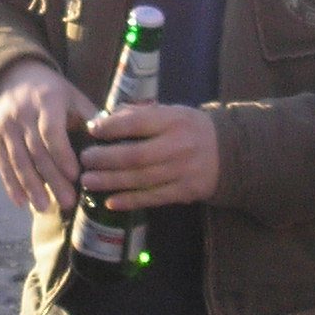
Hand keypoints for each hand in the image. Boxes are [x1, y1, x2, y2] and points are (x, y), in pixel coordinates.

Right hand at [0, 59, 98, 213]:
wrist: (14, 78)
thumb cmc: (54, 94)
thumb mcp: (73, 97)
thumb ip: (90, 119)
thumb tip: (114, 144)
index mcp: (46, 100)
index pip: (51, 130)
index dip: (62, 154)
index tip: (76, 176)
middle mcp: (22, 112)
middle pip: (36, 149)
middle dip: (51, 178)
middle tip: (67, 202)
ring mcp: (5, 125)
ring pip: (18, 159)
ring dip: (31, 186)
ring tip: (44, 208)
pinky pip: (2, 163)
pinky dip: (11, 184)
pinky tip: (21, 203)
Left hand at [81, 103, 219, 208]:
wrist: (229, 152)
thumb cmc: (190, 129)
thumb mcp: (172, 112)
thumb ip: (140, 115)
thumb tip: (105, 120)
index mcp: (174, 120)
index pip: (137, 123)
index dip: (111, 128)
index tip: (92, 131)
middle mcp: (179, 145)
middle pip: (135, 155)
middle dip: (105, 159)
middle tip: (85, 160)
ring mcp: (183, 171)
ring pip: (141, 179)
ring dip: (111, 181)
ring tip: (88, 181)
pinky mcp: (186, 191)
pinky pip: (154, 198)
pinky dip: (130, 201)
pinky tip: (110, 202)